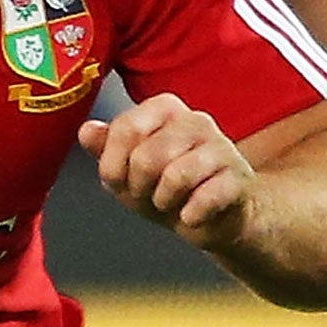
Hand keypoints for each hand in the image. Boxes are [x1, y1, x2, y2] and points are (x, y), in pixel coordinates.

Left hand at [78, 92, 254, 249]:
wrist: (214, 217)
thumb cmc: (166, 187)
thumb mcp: (126, 168)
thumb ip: (104, 147)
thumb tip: (87, 130)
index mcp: (162, 108)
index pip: (124, 130)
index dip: (114, 165)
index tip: (121, 179)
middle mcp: (194, 120)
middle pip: (146, 157)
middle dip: (138, 187)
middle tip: (147, 194)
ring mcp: (222, 147)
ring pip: (176, 176)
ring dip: (163, 201)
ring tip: (168, 202)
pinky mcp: (239, 178)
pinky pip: (206, 198)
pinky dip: (190, 215)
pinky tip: (191, 214)